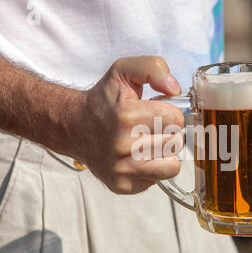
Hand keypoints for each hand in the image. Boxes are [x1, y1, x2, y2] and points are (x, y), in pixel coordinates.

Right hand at [68, 56, 184, 193]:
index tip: (156, 111)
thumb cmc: (104, 101)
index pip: (176, 119)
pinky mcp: (122, 185)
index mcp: (126, 116)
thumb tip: (174, 89)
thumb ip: (153, 68)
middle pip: (175, 142)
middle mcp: (123, 145)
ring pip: (171, 166)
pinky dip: (153, 169)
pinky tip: (138, 157)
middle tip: (150, 128)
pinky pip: (158, 180)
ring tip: (147, 143)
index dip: (170, 113)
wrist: (75, 127)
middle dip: (168, 133)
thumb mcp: (123, 71)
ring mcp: (122, 169)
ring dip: (163, 153)